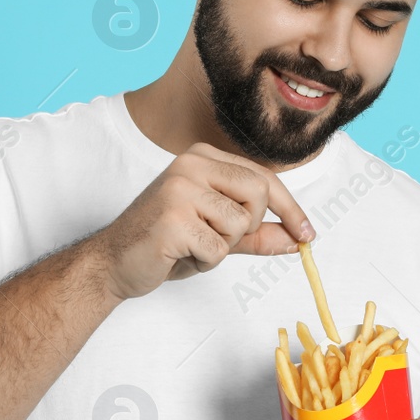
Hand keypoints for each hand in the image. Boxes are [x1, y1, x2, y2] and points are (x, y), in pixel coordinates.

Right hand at [95, 142, 313, 299]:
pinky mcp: (173, 219)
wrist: (112, 262)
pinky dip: (205, 262)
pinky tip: (179, 255)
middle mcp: (190, 164)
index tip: (307, 234)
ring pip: (239, 224)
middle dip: (249, 226)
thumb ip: (256, 233)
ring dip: (223, 248)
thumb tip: (298, 238)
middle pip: (258, 192)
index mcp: (202, 157)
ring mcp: (179, 188)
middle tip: (220, 240)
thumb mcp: (217, 234)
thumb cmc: (164, 244)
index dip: (289, 208)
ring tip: (193, 247)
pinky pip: (217, 248)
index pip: (262, 176)